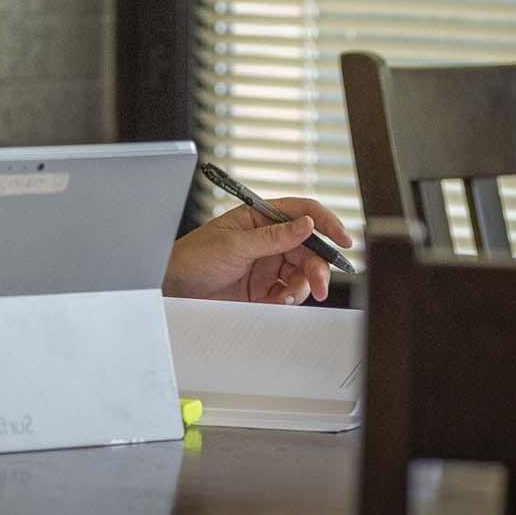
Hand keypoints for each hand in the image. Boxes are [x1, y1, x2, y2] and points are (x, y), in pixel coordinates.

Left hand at [162, 197, 353, 304]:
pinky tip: (276, 302)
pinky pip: (290, 292)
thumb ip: (273, 237)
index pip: (301, 212)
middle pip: (308, 248)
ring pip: (303, 273)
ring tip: (285, 297)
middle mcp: (267, 239)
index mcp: (260, 218)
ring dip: (303, 286)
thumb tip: (306, 223)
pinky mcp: (263, 288)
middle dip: (318, 266)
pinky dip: (289, 298)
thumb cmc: (192, 256)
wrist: (172, 290)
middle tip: (321, 286)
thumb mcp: (233, 244)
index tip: (343, 238)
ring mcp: (267, 264)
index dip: (325, 222)